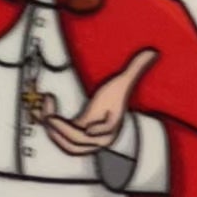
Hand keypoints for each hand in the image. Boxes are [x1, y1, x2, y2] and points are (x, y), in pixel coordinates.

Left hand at [38, 47, 157, 154]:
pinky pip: (58, 138)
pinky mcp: (71, 137)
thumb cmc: (113, 96)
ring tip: (44, 111)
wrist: (105, 107)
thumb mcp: (123, 81)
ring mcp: (83, 140)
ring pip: (66, 145)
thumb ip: (135, 68)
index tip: (87, 128)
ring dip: (53, 132)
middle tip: (50, 117)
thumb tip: (152, 52)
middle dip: (63, 131)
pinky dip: (49, 126)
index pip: (105, 132)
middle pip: (79, 143)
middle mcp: (97, 138)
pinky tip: (43, 106)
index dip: (98, 131)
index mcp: (111, 127)